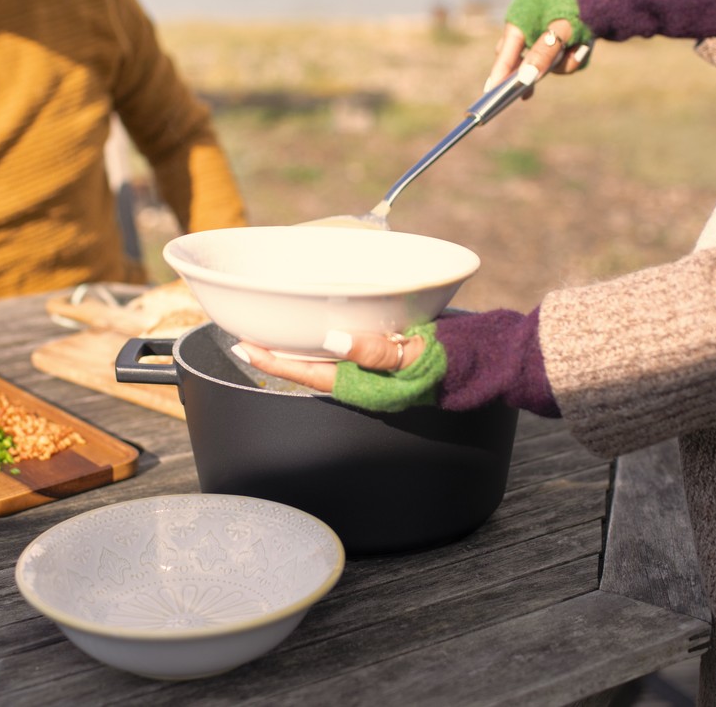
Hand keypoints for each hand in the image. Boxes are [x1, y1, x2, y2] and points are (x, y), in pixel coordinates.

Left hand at [232, 330, 429, 394]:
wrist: (471, 363)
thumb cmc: (444, 362)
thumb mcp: (411, 356)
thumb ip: (373, 351)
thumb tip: (332, 340)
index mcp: (361, 386)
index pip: (306, 373)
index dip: (272, 362)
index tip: (245, 347)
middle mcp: (357, 382)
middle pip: (305, 369)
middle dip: (274, 355)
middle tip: (244, 339)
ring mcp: (366, 372)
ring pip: (319, 361)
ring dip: (293, 348)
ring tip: (268, 333)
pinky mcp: (376, 359)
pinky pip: (338, 351)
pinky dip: (318, 341)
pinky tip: (311, 329)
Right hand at [486, 18, 591, 89]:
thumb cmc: (584, 7)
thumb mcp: (563, 30)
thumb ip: (543, 53)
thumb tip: (525, 78)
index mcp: (522, 12)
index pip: (506, 49)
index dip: (499, 71)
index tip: (490, 92)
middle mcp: (528, 20)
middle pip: (519, 56)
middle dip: (530, 72)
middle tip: (526, 95)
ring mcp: (541, 27)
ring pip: (541, 59)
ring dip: (559, 62)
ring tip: (578, 49)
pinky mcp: (555, 33)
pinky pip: (556, 55)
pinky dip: (569, 56)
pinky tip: (582, 45)